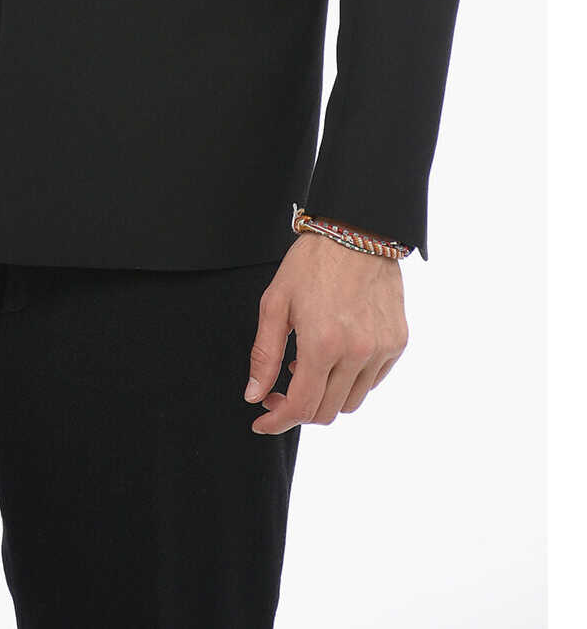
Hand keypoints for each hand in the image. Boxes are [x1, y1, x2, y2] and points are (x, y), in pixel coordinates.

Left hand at [244, 231, 408, 432]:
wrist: (356, 232)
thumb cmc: (311, 263)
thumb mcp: (275, 303)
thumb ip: (265, 354)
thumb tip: (254, 395)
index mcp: (322, 345)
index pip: (301, 407)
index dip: (278, 421)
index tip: (262, 420)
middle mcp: (356, 354)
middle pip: (327, 411)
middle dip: (299, 410)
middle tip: (279, 390)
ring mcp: (381, 350)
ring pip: (351, 402)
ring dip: (326, 396)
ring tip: (307, 366)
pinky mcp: (397, 343)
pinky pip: (372, 381)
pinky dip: (350, 380)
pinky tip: (334, 356)